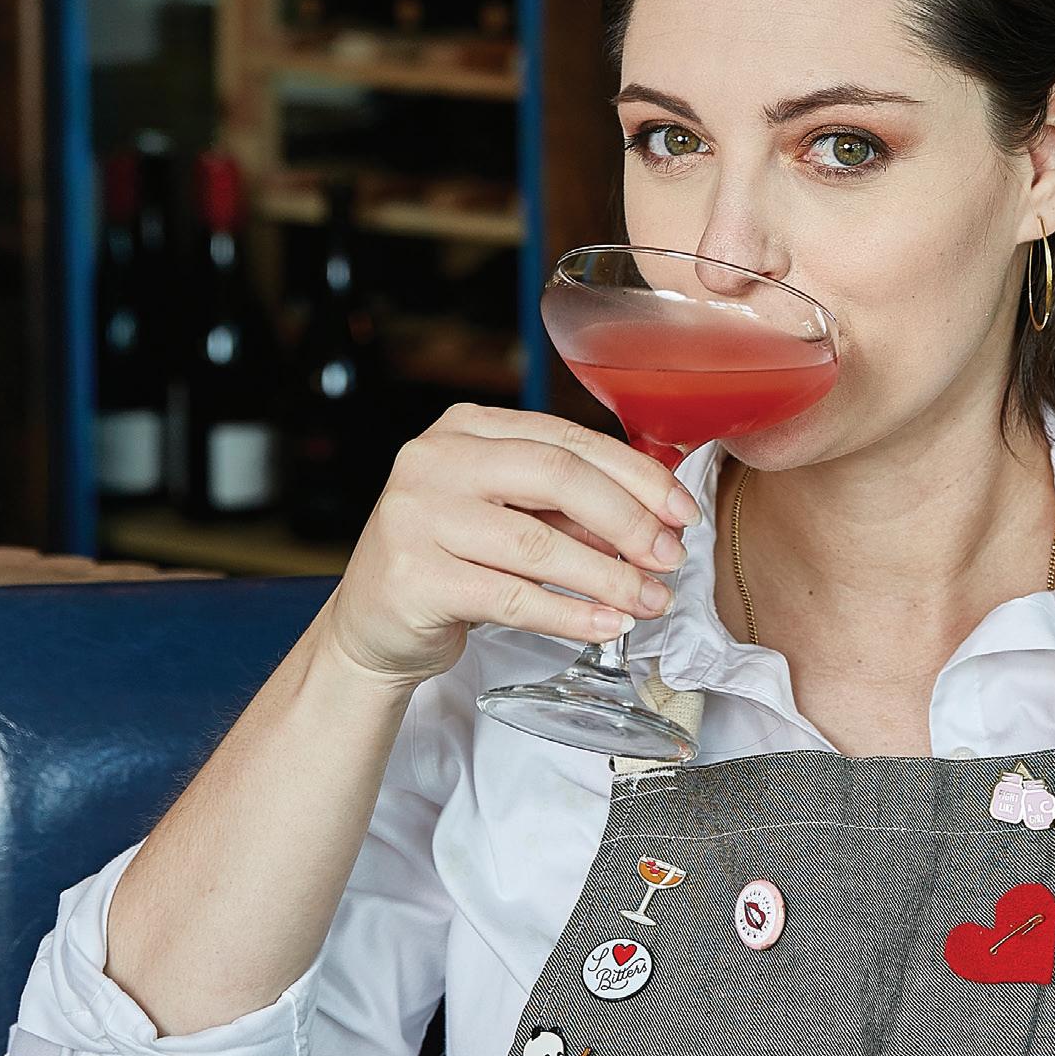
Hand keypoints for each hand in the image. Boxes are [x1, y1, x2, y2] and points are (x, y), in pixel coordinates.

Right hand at [323, 403, 703, 686]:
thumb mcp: (509, 515)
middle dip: (629, 520)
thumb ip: (570, 507)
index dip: (636, 475)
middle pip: (558, 477)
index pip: (568, 439)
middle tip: (671, 557)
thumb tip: (658, 522)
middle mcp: (433, 460)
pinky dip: (571, 615)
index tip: (682, 511)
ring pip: (539, 543)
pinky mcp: (413, 577)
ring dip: (610, 577)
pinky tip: (609, 624)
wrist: (372, 627)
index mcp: (465, 428)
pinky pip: (513, 597)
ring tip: (652, 600)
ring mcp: (416, 516)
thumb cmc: (454, 563)